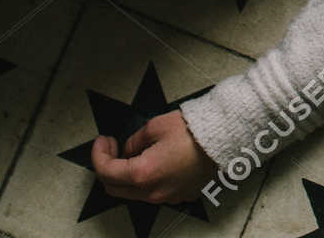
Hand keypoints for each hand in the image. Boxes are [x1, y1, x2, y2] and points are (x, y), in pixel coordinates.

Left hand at [90, 110, 220, 205]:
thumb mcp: (155, 126)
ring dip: (126, 176)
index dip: (98, 154)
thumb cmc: (193, 129)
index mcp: (143, 173)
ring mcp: (167, 197)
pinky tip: (154, 162)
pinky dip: (146, 180)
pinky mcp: (180, 196)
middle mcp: (152, 191)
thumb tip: (128, 150)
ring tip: (133, 154)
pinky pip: (154, 192)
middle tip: (111, 147)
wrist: (225, 137)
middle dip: (107, 168)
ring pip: (133, 193)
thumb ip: (134, 141)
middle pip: (114, 188)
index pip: (105, 171)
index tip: (102, 141)